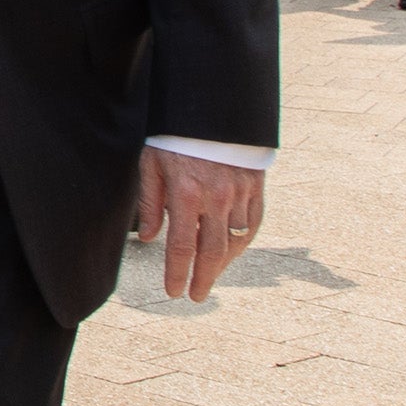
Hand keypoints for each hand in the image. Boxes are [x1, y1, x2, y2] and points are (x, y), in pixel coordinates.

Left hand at [135, 147, 264, 301]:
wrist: (210, 108)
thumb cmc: (173, 137)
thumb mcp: (151, 163)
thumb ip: (151, 202)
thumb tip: (150, 239)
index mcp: (186, 193)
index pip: (182, 246)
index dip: (178, 273)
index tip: (174, 292)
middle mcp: (216, 197)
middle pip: (212, 252)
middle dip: (204, 279)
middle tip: (196, 297)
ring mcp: (240, 193)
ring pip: (235, 242)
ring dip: (222, 265)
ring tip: (209, 277)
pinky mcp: (255, 187)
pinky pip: (253, 225)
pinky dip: (243, 243)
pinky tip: (232, 253)